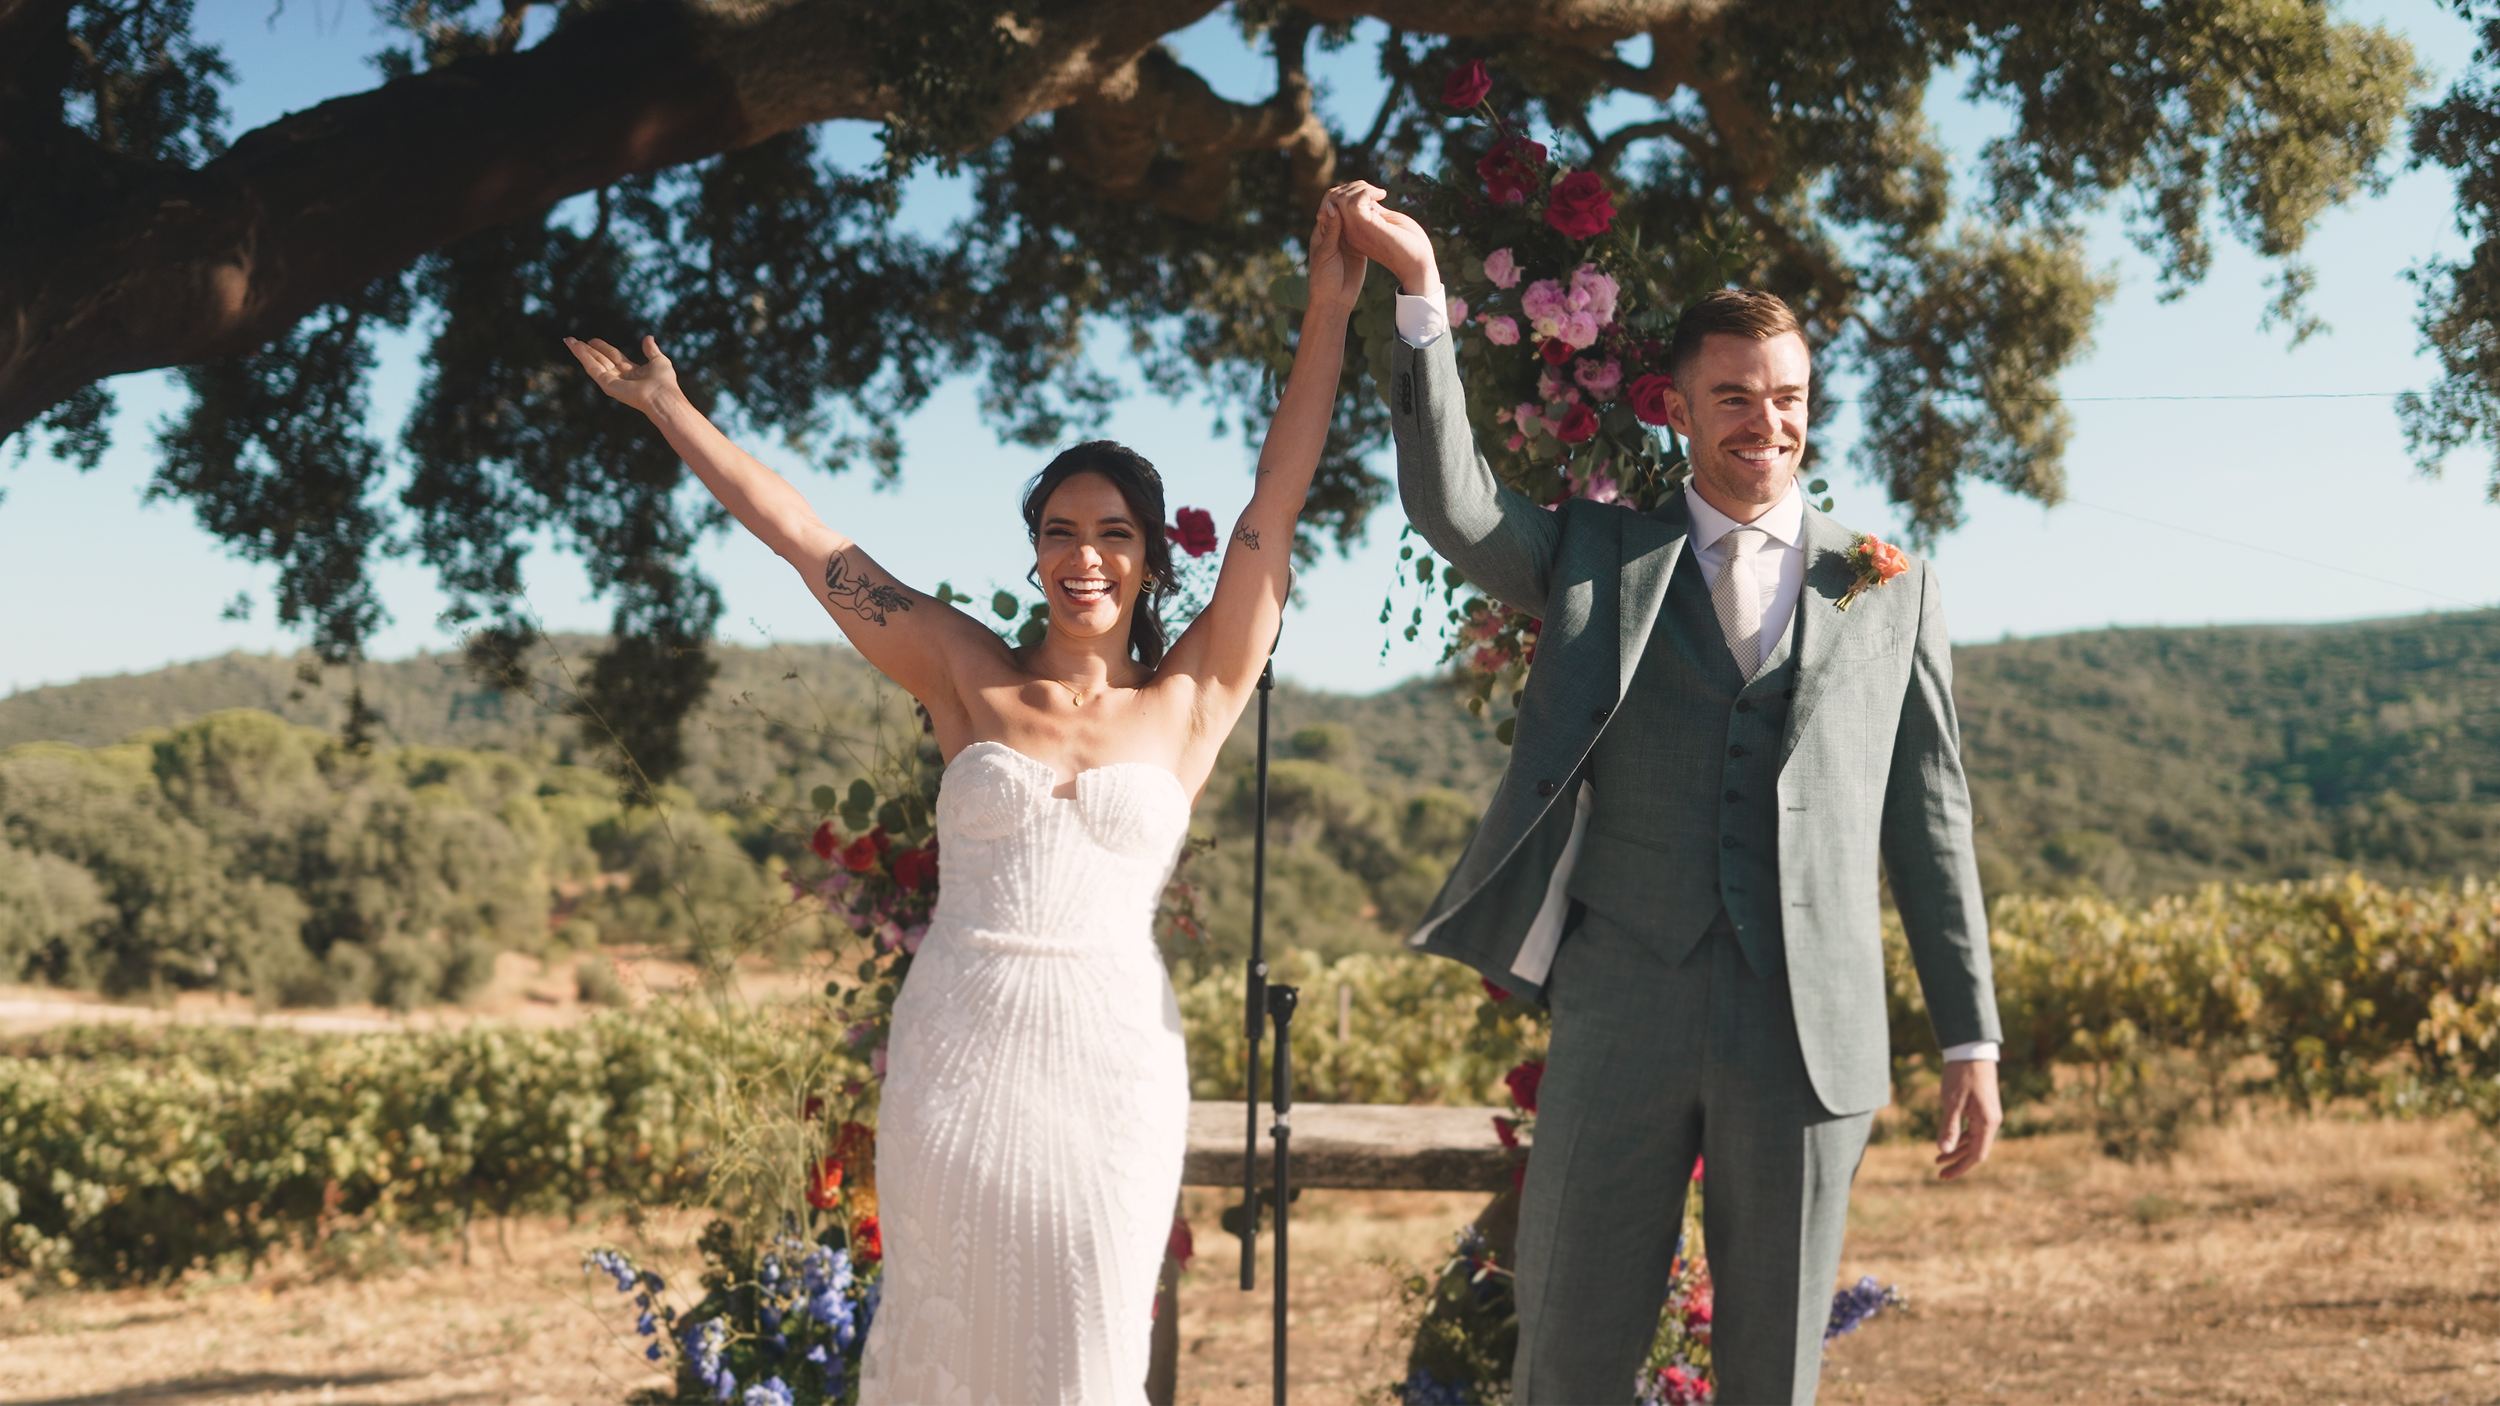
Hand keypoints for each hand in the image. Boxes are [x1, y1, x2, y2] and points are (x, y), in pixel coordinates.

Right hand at [565, 334, 681, 416]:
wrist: (662, 396)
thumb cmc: (664, 382)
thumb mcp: (659, 360)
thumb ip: (651, 350)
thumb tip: (648, 338)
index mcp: (632, 372)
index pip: (613, 357)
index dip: (602, 347)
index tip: (592, 340)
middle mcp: (620, 377)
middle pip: (600, 359)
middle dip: (587, 349)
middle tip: (573, 340)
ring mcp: (612, 381)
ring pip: (593, 363)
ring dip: (580, 352)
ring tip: (569, 341)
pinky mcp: (607, 384)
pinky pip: (592, 368)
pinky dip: (583, 356)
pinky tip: (575, 346)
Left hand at [1305, 191, 1368, 315]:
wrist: (1335, 300)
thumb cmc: (1324, 279)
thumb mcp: (1326, 253)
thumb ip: (1331, 231)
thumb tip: (1334, 206)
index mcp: (1322, 230)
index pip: (1330, 203)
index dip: (1341, 194)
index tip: (1354, 192)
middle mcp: (1334, 230)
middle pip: (1344, 205)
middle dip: (1356, 195)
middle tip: (1371, 190)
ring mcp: (1348, 237)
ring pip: (1356, 213)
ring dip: (1365, 204)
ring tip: (1378, 195)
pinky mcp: (1360, 245)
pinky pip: (1366, 226)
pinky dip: (1372, 217)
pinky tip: (1382, 211)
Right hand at [1334, 181, 1439, 297]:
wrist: (1418, 264)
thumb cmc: (1408, 243)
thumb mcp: (1385, 220)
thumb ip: (1372, 210)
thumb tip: (1366, 195)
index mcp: (1352, 230)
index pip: (1332, 203)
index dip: (1349, 190)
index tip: (1371, 192)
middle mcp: (1349, 231)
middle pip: (1333, 197)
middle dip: (1354, 186)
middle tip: (1376, 192)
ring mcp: (1355, 230)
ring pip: (1341, 198)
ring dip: (1361, 188)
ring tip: (1379, 193)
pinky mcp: (1366, 227)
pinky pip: (1354, 202)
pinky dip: (1368, 192)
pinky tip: (1383, 195)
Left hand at [1934, 1058, 2001, 1179]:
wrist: (1972, 1050)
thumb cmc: (1962, 1074)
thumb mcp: (1952, 1102)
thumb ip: (1949, 1127)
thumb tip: (1944, 1150)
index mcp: (1987, 1122)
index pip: (1976, 1155)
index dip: (1960, 1167)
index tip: (1943, 1176)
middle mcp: (1991, 1122)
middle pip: (1975, 1151)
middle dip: (1956, 1162)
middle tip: (1938, 1172)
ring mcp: (1988, 1115)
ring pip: (1973, 1140)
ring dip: (1956, 1150)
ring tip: (1937, 1158)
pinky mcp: (1982, 1109)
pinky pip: (1972, 1129)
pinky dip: (1960, 1137)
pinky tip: (1947, 1141)